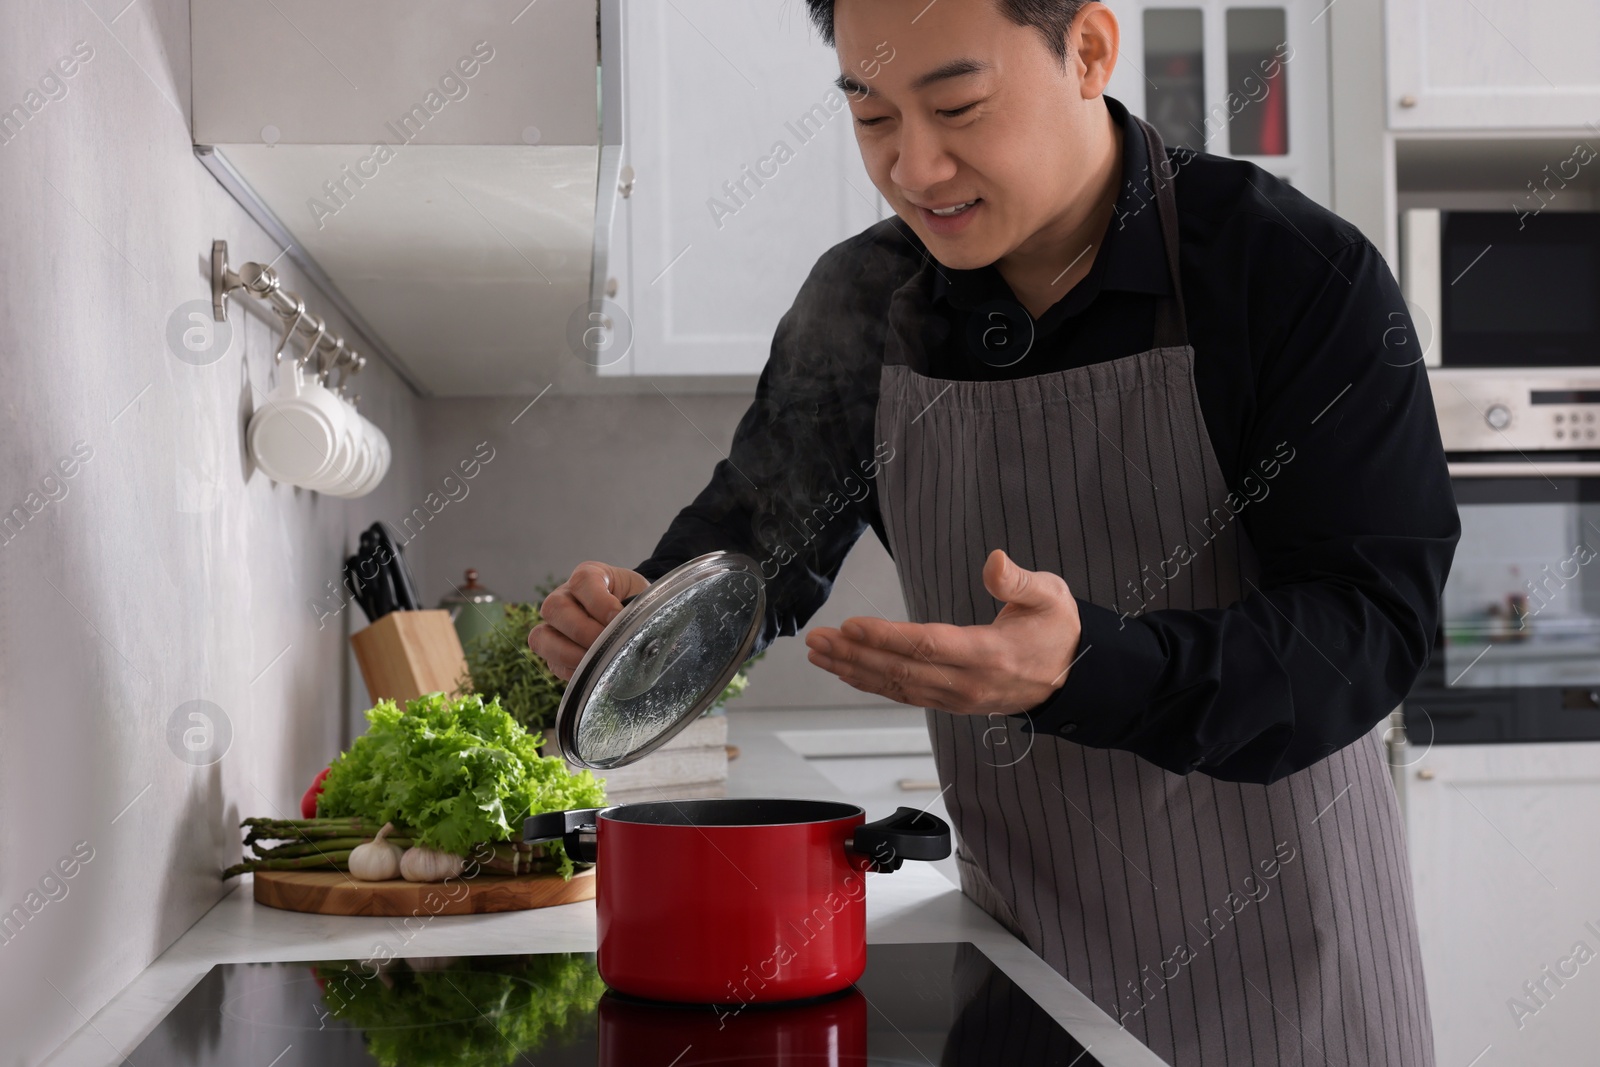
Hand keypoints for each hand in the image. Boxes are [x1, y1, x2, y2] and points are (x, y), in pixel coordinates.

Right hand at [528, 561, 650, 680]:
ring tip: (598, 663)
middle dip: (584, 632)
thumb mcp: (641, 595)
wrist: (631, 614)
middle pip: (555, 608)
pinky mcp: (554, 652)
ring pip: (542, 637)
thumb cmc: (636, 602)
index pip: (583, 581)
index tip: (619, 617)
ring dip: (571, 654)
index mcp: (589, 576)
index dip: (599, 602)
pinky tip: (594, 674)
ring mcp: (554, 625)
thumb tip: (638, 633)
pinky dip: (573, 671)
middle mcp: (564, 596)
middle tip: (608, 646)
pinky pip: (552, 663)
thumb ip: (638, 609)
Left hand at [804, 549, 1081, 714]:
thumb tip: (993, 560)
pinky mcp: (951, 703)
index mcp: (990, 653)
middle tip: (818, 639)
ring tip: (820, 653)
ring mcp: (957, 697)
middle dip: (854, 655)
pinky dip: (872, 683)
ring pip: (897, 686)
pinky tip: (847, 672)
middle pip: (902, 670)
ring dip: (854, 670)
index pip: (928, 645)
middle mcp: (968, 682)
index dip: (886, 637)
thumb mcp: (1051, 596)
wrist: (1075, 680)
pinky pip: (905, 695)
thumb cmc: (1058, 631)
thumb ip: (1018, 581)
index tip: (852, 625)